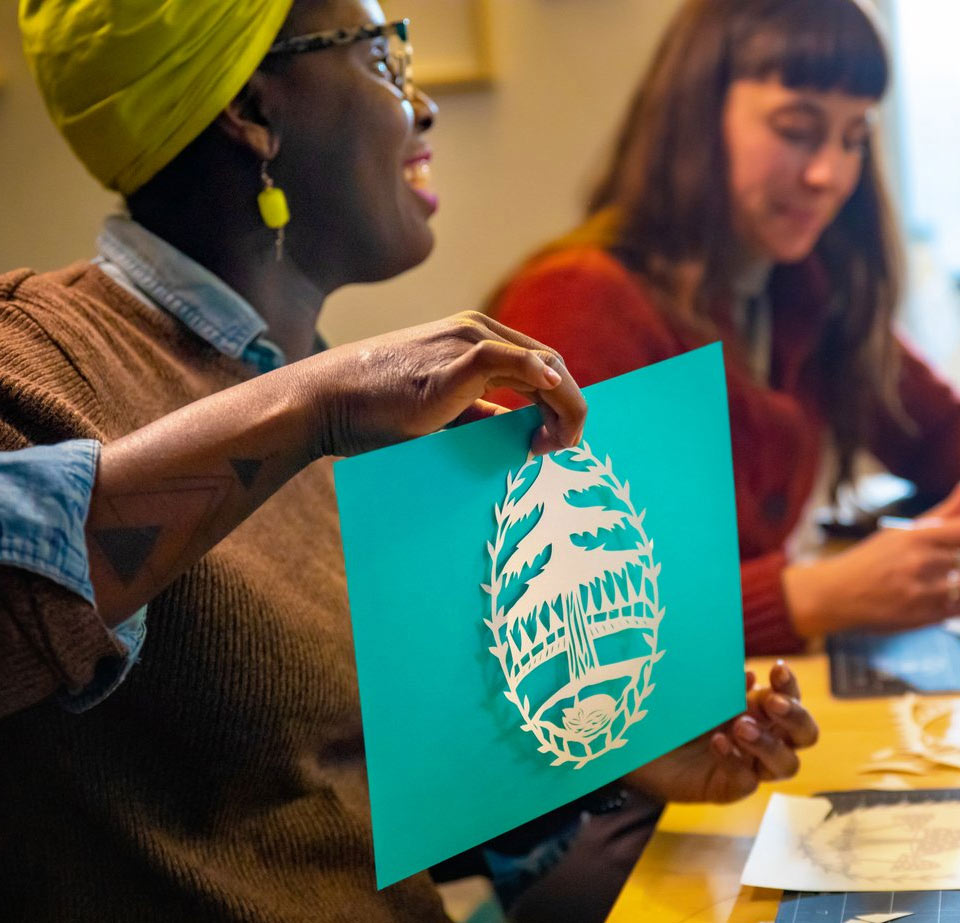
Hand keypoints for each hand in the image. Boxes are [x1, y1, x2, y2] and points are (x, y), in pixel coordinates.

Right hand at [303, 312, 585, 456]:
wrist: (328, 400)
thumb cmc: (377, 408)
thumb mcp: (442, 411)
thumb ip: (481, 413)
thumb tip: (521, 431)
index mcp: (474, 338)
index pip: (540, 365)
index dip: (559, 403)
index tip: (552, 442)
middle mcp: (476, 331)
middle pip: (550, 364)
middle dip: (569, 408)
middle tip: (560, 447)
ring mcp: (465, 340)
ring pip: (541, 364)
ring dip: (564, 405)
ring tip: (558, 443)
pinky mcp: (453, 360)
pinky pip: (508, 359)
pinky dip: (538, 375)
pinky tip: (554, 394)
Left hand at [625, 662, 817, 803]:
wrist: (635, 743)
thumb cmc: (673, 711)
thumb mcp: (697, 691)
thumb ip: (722, 685)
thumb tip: (750, 677)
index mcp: (759, 709)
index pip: (791, 699)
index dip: (790, 686)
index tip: (777, 670)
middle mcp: (763, 738)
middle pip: (805, 735)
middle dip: (795, 717)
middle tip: (771, 703)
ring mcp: (749, 765)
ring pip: (786, 764)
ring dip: (768, 743)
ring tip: (740, 726)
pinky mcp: (728, 788)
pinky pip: (746, 782)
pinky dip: (734, 760)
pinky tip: (717, 743)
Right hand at [783, 513, 959, 636]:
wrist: (834, 595)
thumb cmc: (869, 561)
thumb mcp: (901, 533)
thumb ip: (944, 513)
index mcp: (916, 536)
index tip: (953, 543)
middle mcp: (920, 562)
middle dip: (951, 562)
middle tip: (926, 565)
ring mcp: (922, 591)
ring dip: (950, 584)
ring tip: (924, 583)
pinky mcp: (922, 617)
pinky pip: (955, 608)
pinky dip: (949, 604)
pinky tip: (927, 599)